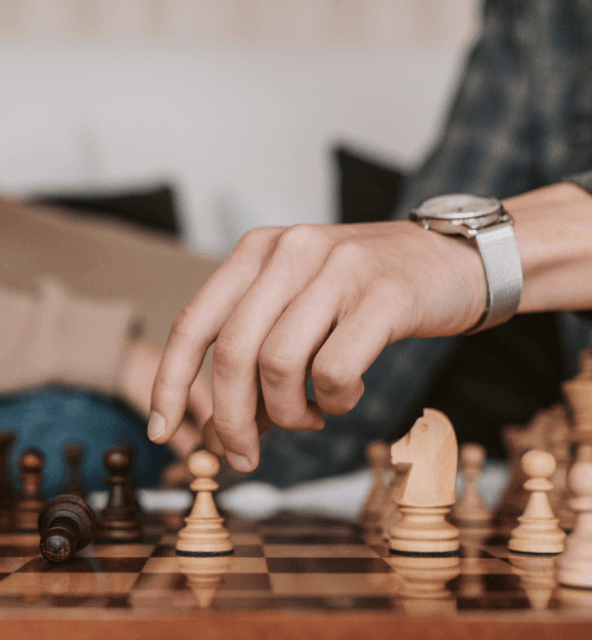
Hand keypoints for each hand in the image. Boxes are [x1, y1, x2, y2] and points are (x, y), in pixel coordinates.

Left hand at [149, 219, 485, 471]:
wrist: (454, 260)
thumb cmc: (368, 292)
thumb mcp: (303, 305)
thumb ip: (263, 352)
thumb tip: (229, 423)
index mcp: (260, 251)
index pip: (195, 322)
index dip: (171, 381)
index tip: (163, 430)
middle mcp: (291, 251)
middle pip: (234, 353)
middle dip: (231, 420)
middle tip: (245, 455)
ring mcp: (337, 270)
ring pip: (279, 366)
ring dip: (289, 414)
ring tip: (311, 415)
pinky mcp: (382, 296)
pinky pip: (334, 372)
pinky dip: (335, 401)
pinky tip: (346, 395)